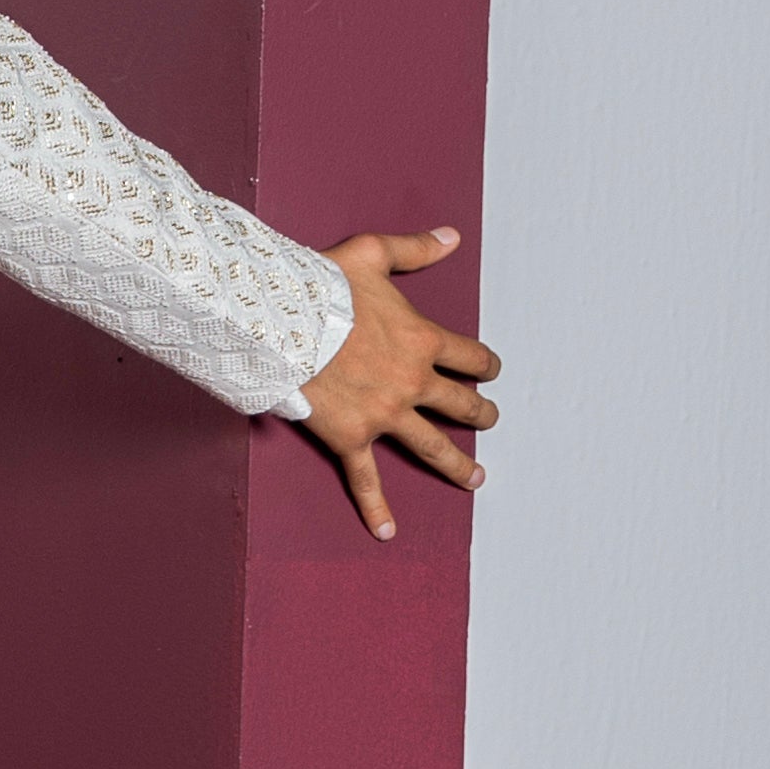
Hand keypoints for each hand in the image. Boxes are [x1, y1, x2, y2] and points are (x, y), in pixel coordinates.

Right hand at [298, 226, 498, 540]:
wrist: (278, 321)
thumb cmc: (322, 284)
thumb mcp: (373, 252)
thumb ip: (416, 248)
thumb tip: (453, 237)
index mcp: (423, 340)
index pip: (471, 357)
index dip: (486, 364)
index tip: (491, 371)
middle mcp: (412, 383)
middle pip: (461, 403)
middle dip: (479, 411)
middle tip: (488, 418)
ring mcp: (384, 415)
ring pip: (432, 446)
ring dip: (458, 463)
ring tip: (477, 478)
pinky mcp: (350, 437)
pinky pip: (366, 479)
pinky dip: (377, 508)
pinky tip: (388, 532)